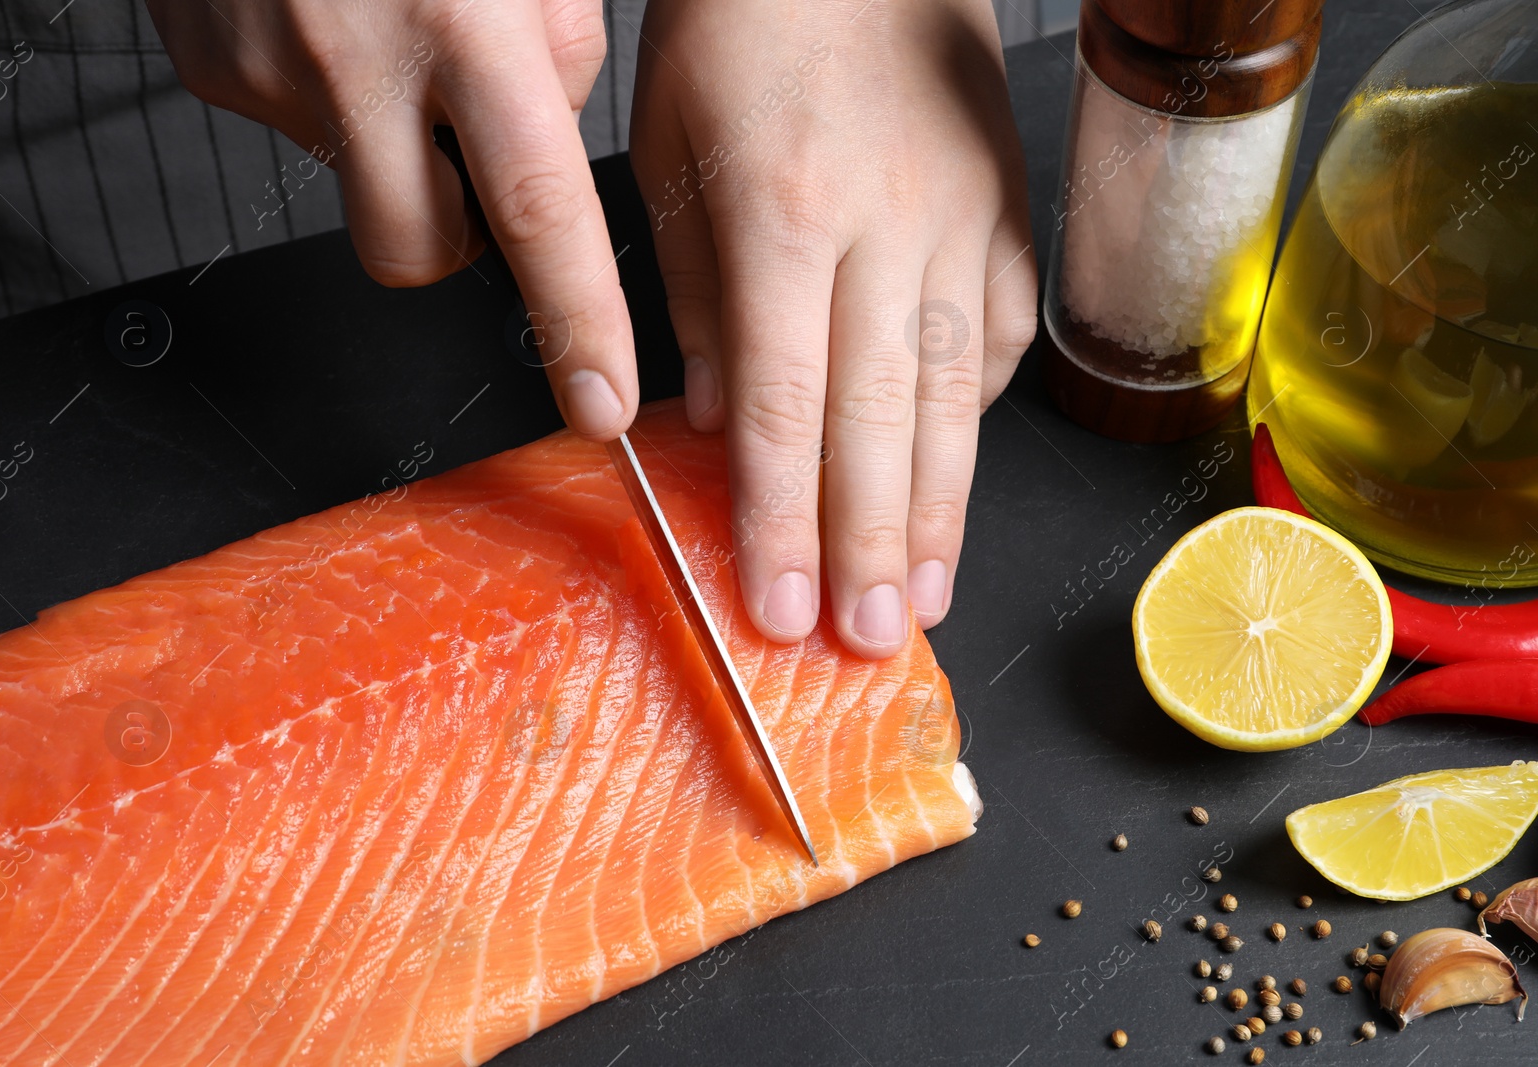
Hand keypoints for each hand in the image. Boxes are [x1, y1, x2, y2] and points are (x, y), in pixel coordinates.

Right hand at [147, 0, 638, 439]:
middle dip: (461, 240)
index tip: (603, 404)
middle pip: (422, 251)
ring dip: (395, 157)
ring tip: (393, 55)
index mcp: (463, 23)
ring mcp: (269, 74)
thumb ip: (556, 52)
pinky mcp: (212, 73)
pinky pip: (295, 133)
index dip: (578, 321)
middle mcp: (357, 61)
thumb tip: (548, 143)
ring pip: (358, 190)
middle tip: (466, 154)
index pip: (539, 210)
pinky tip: (331, 25)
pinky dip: (331, 99)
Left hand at [630, 0, 1036, 657]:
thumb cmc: (740, 31)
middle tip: (866, 642)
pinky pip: (997, 335)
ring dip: (938, 510)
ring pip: (951, 394)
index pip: (780, 403)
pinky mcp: (1008, 213)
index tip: (781, 609)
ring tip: (924, 601)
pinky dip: (973, 415)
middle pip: (879, 420)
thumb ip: (692, 294)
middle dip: (870, 546)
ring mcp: (962, 221)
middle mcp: (886, 228)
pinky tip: (954, 482)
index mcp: (783, 212)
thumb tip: (709, 419)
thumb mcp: (670, 151)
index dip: (782, 519)